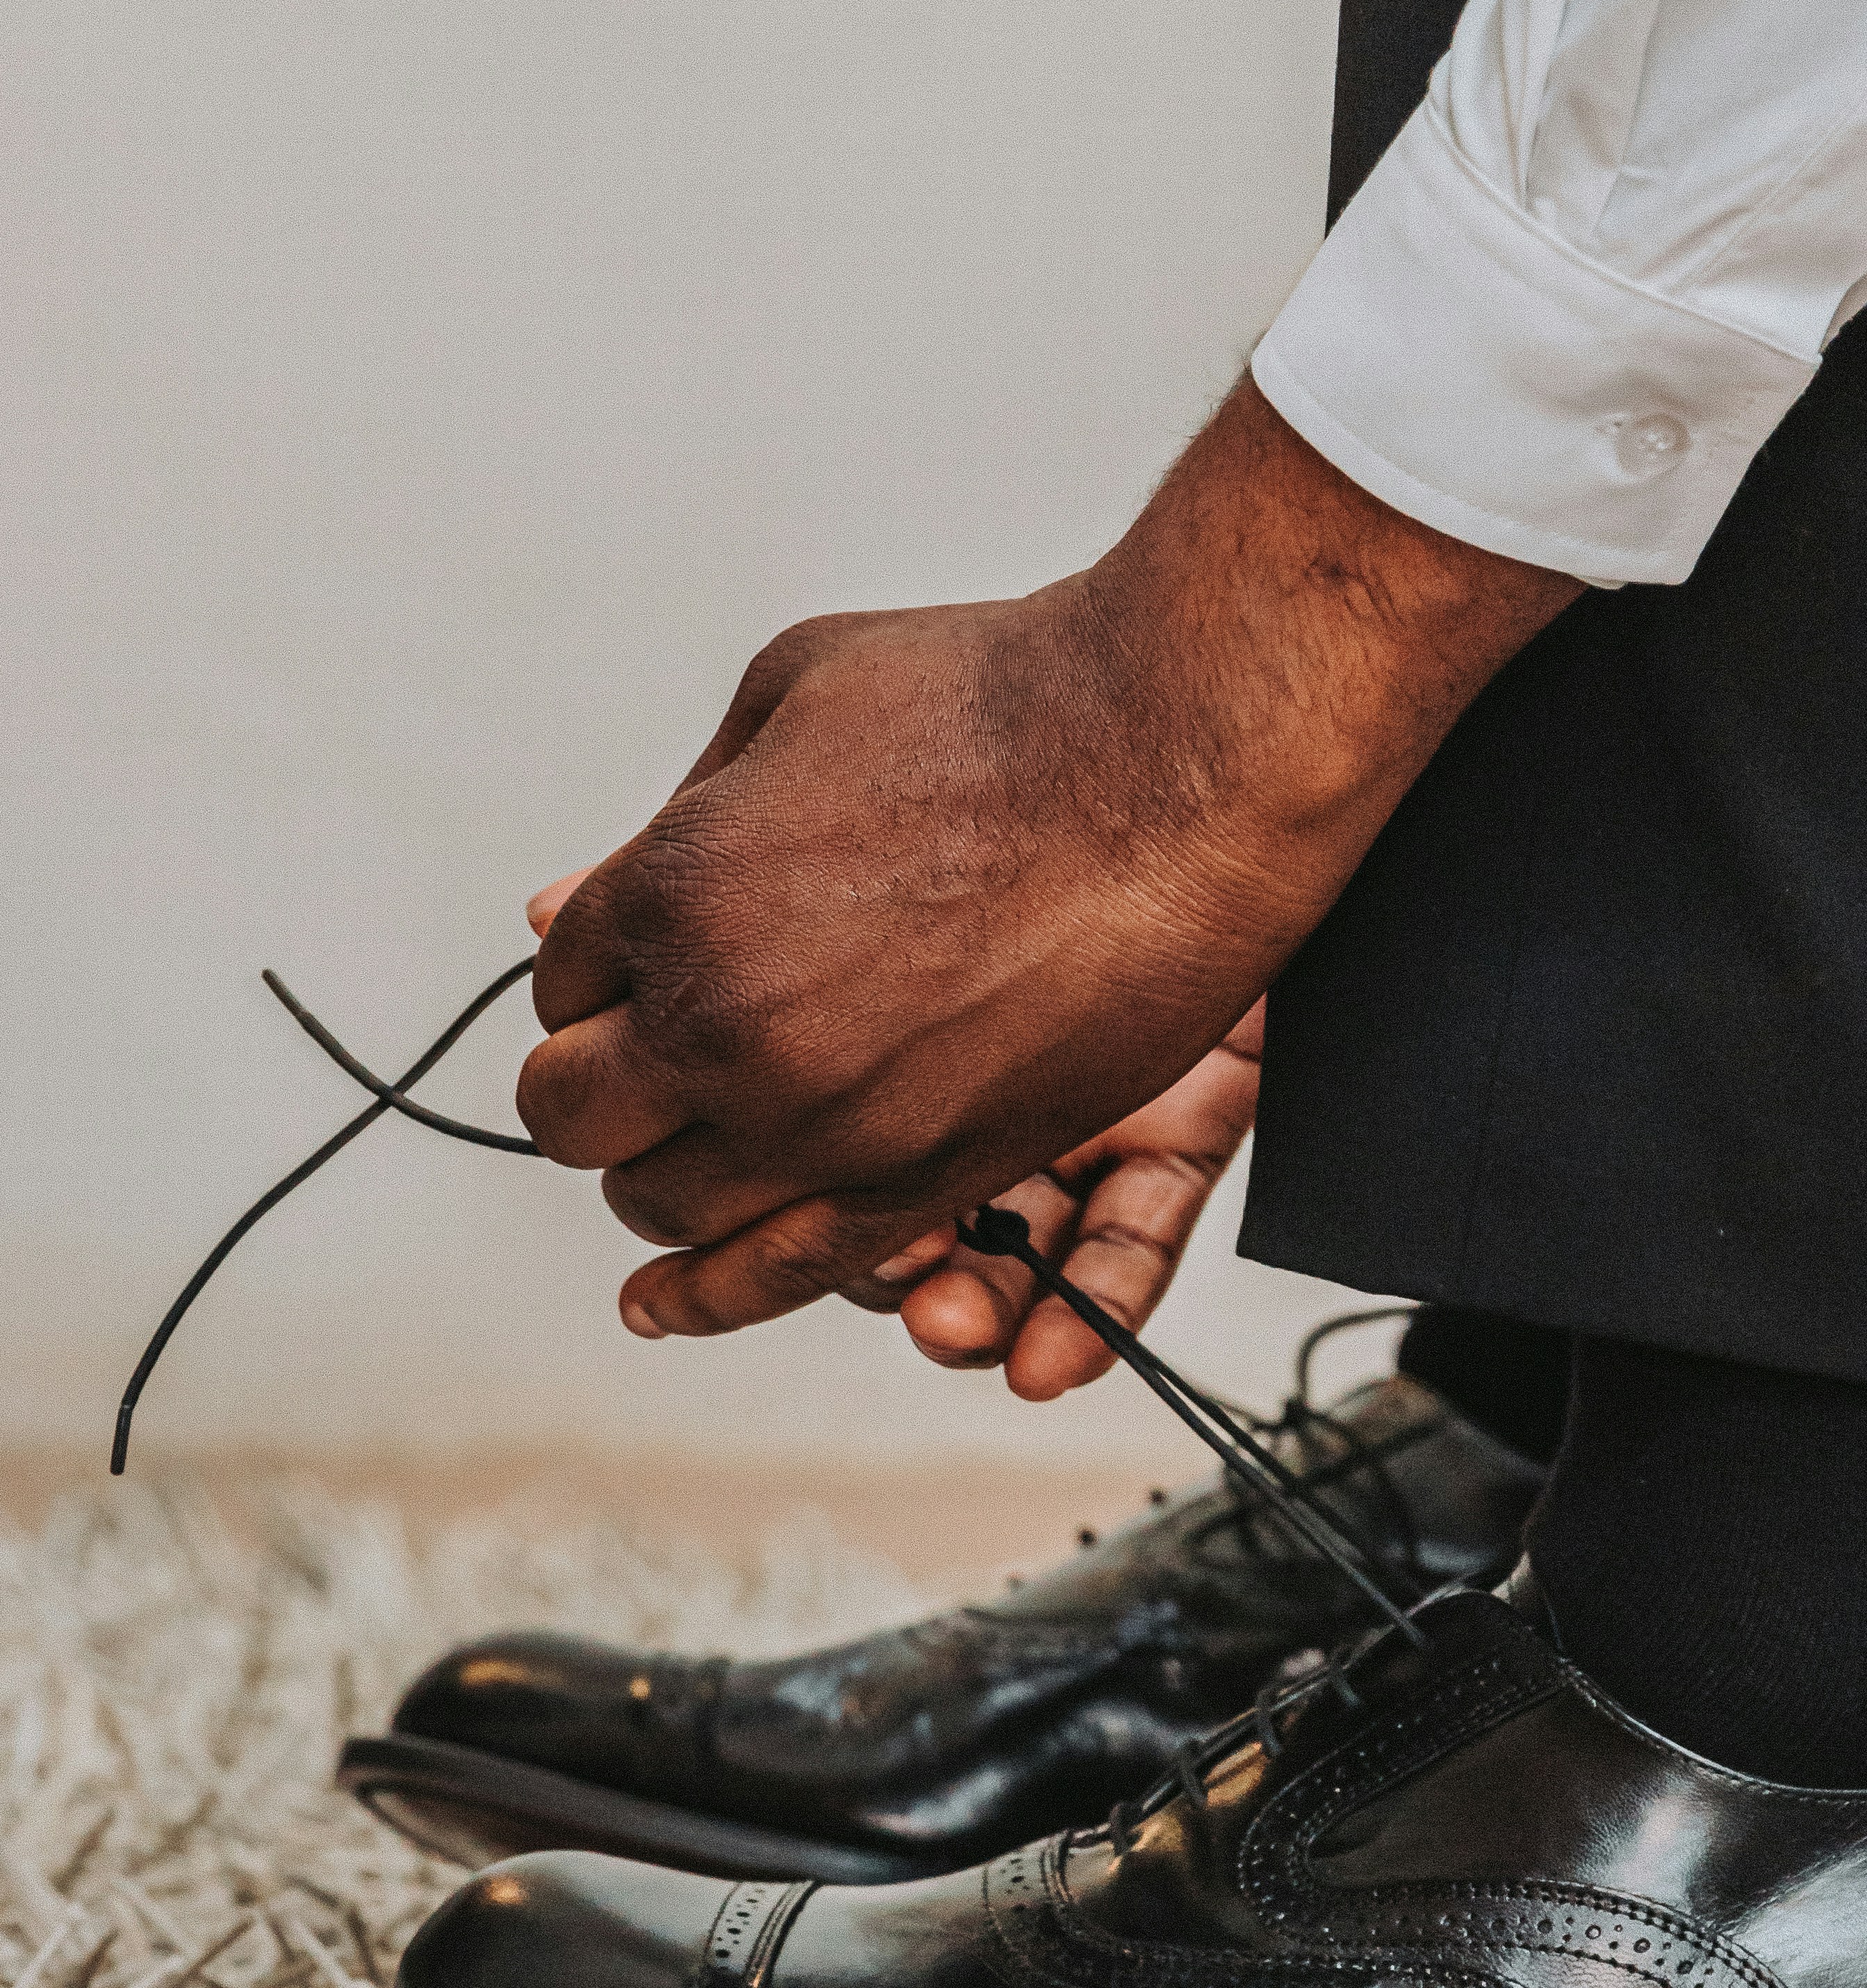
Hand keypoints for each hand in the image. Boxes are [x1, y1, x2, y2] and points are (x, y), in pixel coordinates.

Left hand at [516, 382, 1575, 1347]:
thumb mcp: (798, 689)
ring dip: (661, 1175)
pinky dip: (710, 1296)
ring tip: (696, 1139)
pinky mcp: (921, 1179)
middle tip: (643, 1061)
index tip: (642, 965)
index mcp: (674, 892)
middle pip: (575, 1112)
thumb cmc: (1012, 699)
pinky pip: (779, 1275)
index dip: (600, 976)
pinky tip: (664, 1298)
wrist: (1185, 761)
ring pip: (662, 1205)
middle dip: (600, 1084)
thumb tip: (568, 903)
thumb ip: (681, 811)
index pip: (560, 981)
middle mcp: (724, 1024)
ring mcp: (819, 1118)